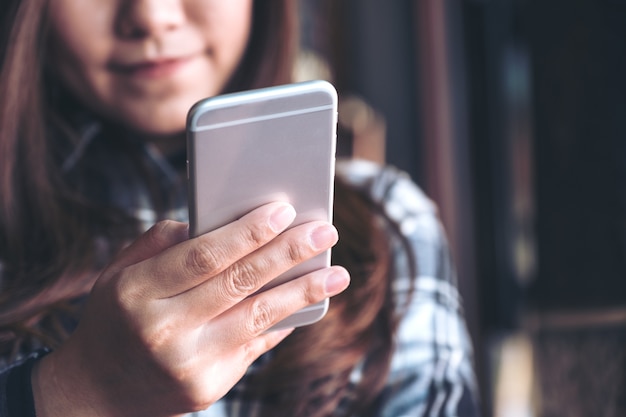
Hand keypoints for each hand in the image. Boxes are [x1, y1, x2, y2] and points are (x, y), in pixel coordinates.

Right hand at [32, 202, 348, 416]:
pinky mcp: (208, 388)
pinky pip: (256, 345)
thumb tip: (222, 222)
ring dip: (303, 292)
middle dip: (288, 254)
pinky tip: (309, 301)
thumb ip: (164, 243)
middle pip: (239, 283)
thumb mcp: (121, 272)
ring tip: (337, 273)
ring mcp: (188, 364)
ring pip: (258, 318)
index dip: (248, 232)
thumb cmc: (116, 317)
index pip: (203, 256)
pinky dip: (285, 319)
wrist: (97, 392)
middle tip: (325, 232)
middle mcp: (164, 330)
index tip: (284, 210)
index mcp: (138, 292)